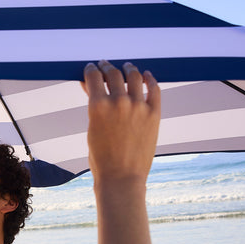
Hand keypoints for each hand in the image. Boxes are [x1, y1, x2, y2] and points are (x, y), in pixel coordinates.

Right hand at [82, 61, 159, 183]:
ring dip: (128, 68)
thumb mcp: (92, 128)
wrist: (121, 178)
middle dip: (107, 67)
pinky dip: (150, 78)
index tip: (91, 68)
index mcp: (98, 105)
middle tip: (106, 65)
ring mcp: (139, 106)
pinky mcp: (154, 113)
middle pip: (113, 73)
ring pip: (134, 76)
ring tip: (127, 67)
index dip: (91, 69)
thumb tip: (90, 86)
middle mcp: (119, 102)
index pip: (93, 76)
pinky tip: (147, 75)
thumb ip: (93, 105)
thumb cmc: (101, 157)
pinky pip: (154, 88)